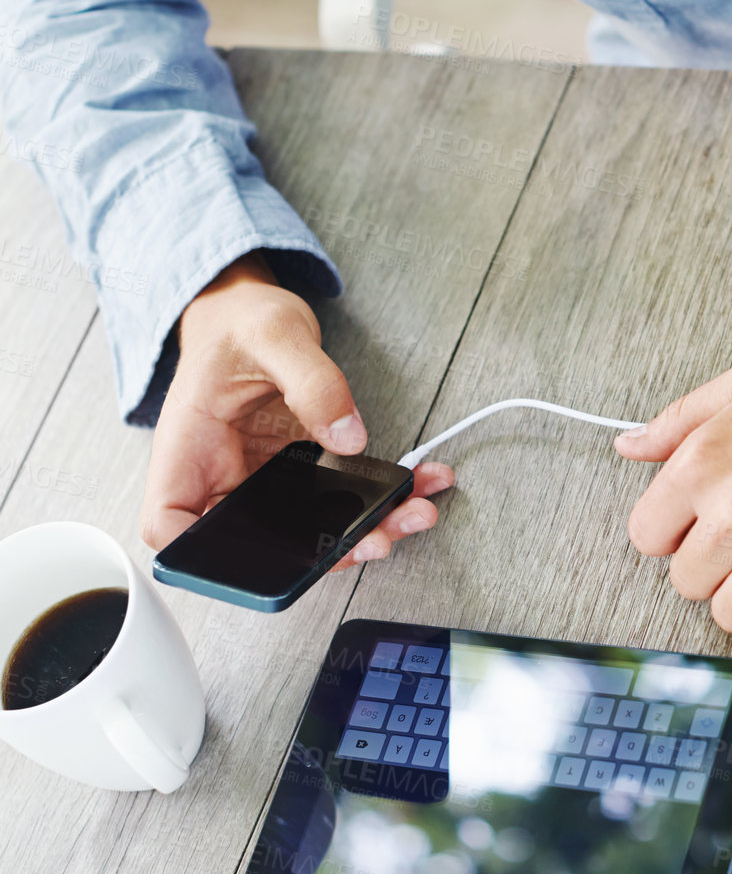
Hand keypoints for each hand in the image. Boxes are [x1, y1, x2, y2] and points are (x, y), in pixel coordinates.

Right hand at [139, 253, 453, 568]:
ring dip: (366, 528)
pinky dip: (380, 497)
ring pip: (308, 530)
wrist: (253, 312)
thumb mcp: (274, 334)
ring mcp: (262, 480)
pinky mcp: (298, 473)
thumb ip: (312, 382)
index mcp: (188, 451)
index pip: (171, 525)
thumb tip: (347, 435)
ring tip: (413, 512)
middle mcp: (222, 476)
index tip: (267, 560)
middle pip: (259, 543)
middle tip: (377, 538)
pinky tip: (417, 484)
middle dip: (325, 551)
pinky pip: (337, 500)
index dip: (204, 560)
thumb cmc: (239, 322)